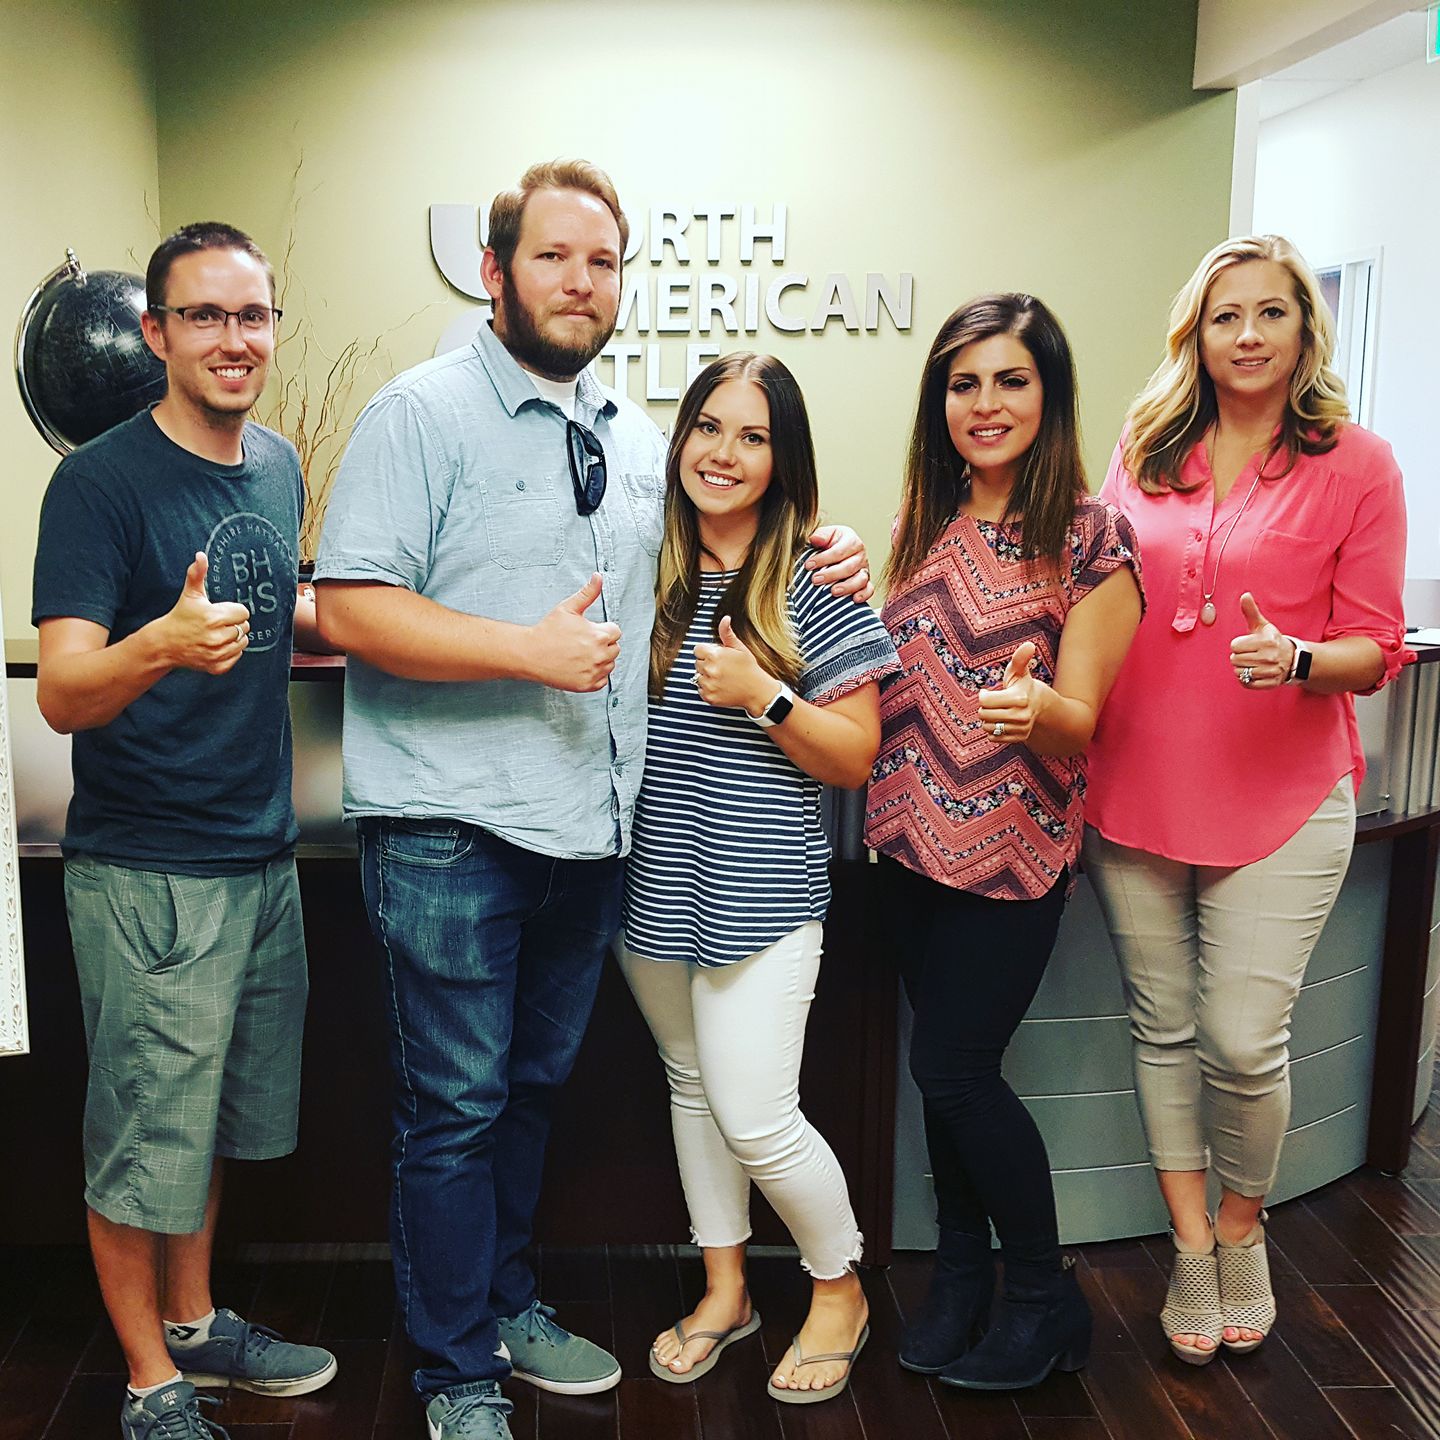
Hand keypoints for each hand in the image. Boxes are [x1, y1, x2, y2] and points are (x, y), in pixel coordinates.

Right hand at [161, 552, 250, 673]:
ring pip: (243, 643)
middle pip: (244, 628)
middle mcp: (216, 637)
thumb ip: (197, 573)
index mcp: (213, 617)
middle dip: (233, 624)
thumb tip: (201, 555)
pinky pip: (237, 657)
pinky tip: (216, 646)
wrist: (165, 644)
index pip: (243, 613)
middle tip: (217, 624)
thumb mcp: (190, 594)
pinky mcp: (216, 667)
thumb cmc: (180, 616)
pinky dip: (230, 653)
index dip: (233, 611)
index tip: (220, 612)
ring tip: (216, 634)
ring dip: (234, 638)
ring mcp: (216, 654)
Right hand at [528, 572, 621, 691]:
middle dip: (603, 644)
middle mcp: (600, 655)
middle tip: (582, 643)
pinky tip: (580, 666)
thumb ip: (587, 593)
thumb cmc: (547, 630)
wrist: (529, 654)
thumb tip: (599, 576)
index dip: (602, 629)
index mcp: (599, 635)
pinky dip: (595, 675)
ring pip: (610, 665)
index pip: (616, 632)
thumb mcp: (568, 608)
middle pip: (615, 648)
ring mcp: (594, 672)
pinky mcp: (587, 686)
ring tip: (580, 654)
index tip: (588, 631)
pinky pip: (602, 680)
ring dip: (600, 660)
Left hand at [694, 615, 773, 711]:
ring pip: (698, 677)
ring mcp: (708, 684)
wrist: (757, 691)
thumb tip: (725, 619)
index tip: (717, 656)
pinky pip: (701, 690)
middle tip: (723, 667)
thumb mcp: (740, 648)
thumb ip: (727, 633)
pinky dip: (708, 689)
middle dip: (707, 663)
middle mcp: (709, 670)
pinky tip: (721, 686)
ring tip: (723, 678)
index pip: (698, 649)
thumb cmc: (749, 668)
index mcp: (714, 655)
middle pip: (698, 663)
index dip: (707, 651)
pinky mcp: (708, 697)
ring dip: (707, 677)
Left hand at [805, 523, 873, 602]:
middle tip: (815, 580)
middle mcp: (860, 556)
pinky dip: (863, 595)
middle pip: (849, 567)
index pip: (839, 551)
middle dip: (831, 574)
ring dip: (847, 587)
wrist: (836, 552)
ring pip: (860, 579)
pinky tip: (854, 599)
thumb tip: (815, 539)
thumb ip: (821, 535)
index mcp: (852, 541)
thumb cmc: (830, 543)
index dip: (823, 558)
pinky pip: (869, 590)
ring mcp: (864, 570)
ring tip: (833, 591)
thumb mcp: (825, 535)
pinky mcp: (866, 583)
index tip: (809, 565)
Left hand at [977, 641, 1044, 743]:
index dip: (983, 696)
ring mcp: (1021, 729)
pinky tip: (1000, 722)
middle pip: (984, 715)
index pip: (985, 701)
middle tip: (993, 703)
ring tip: (996, 713)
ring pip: (987, 728)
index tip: (987, 693)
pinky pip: (993, 738)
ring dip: (987, 720)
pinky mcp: (1019, 738)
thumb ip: (1020, 659)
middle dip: (984, 708)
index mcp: (1020, 698)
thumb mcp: (1019, 672)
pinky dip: (992, 731)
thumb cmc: (1023, 686)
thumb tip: (1029, 644)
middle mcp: (1022, 715)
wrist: (1040, 706)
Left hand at [1229, 592, 1293, 690]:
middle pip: (1234, 659)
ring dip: (1242, 668)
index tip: (1248, 644)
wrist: (1292, 658)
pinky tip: (1253, 673)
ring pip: (1239, 672)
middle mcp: (1269, 656)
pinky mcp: (1271, 683)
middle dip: (1239, 657)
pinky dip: (1246, 680)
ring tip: (1253, 663)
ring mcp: (1271, 671)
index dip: (1238, 645)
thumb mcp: (1262, 625)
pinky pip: (1247, 684)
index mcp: (1266, 641)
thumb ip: (1251, 611)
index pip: (1234, 646)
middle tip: (1251, 654)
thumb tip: (1244, 595)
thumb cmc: (1271, 640)